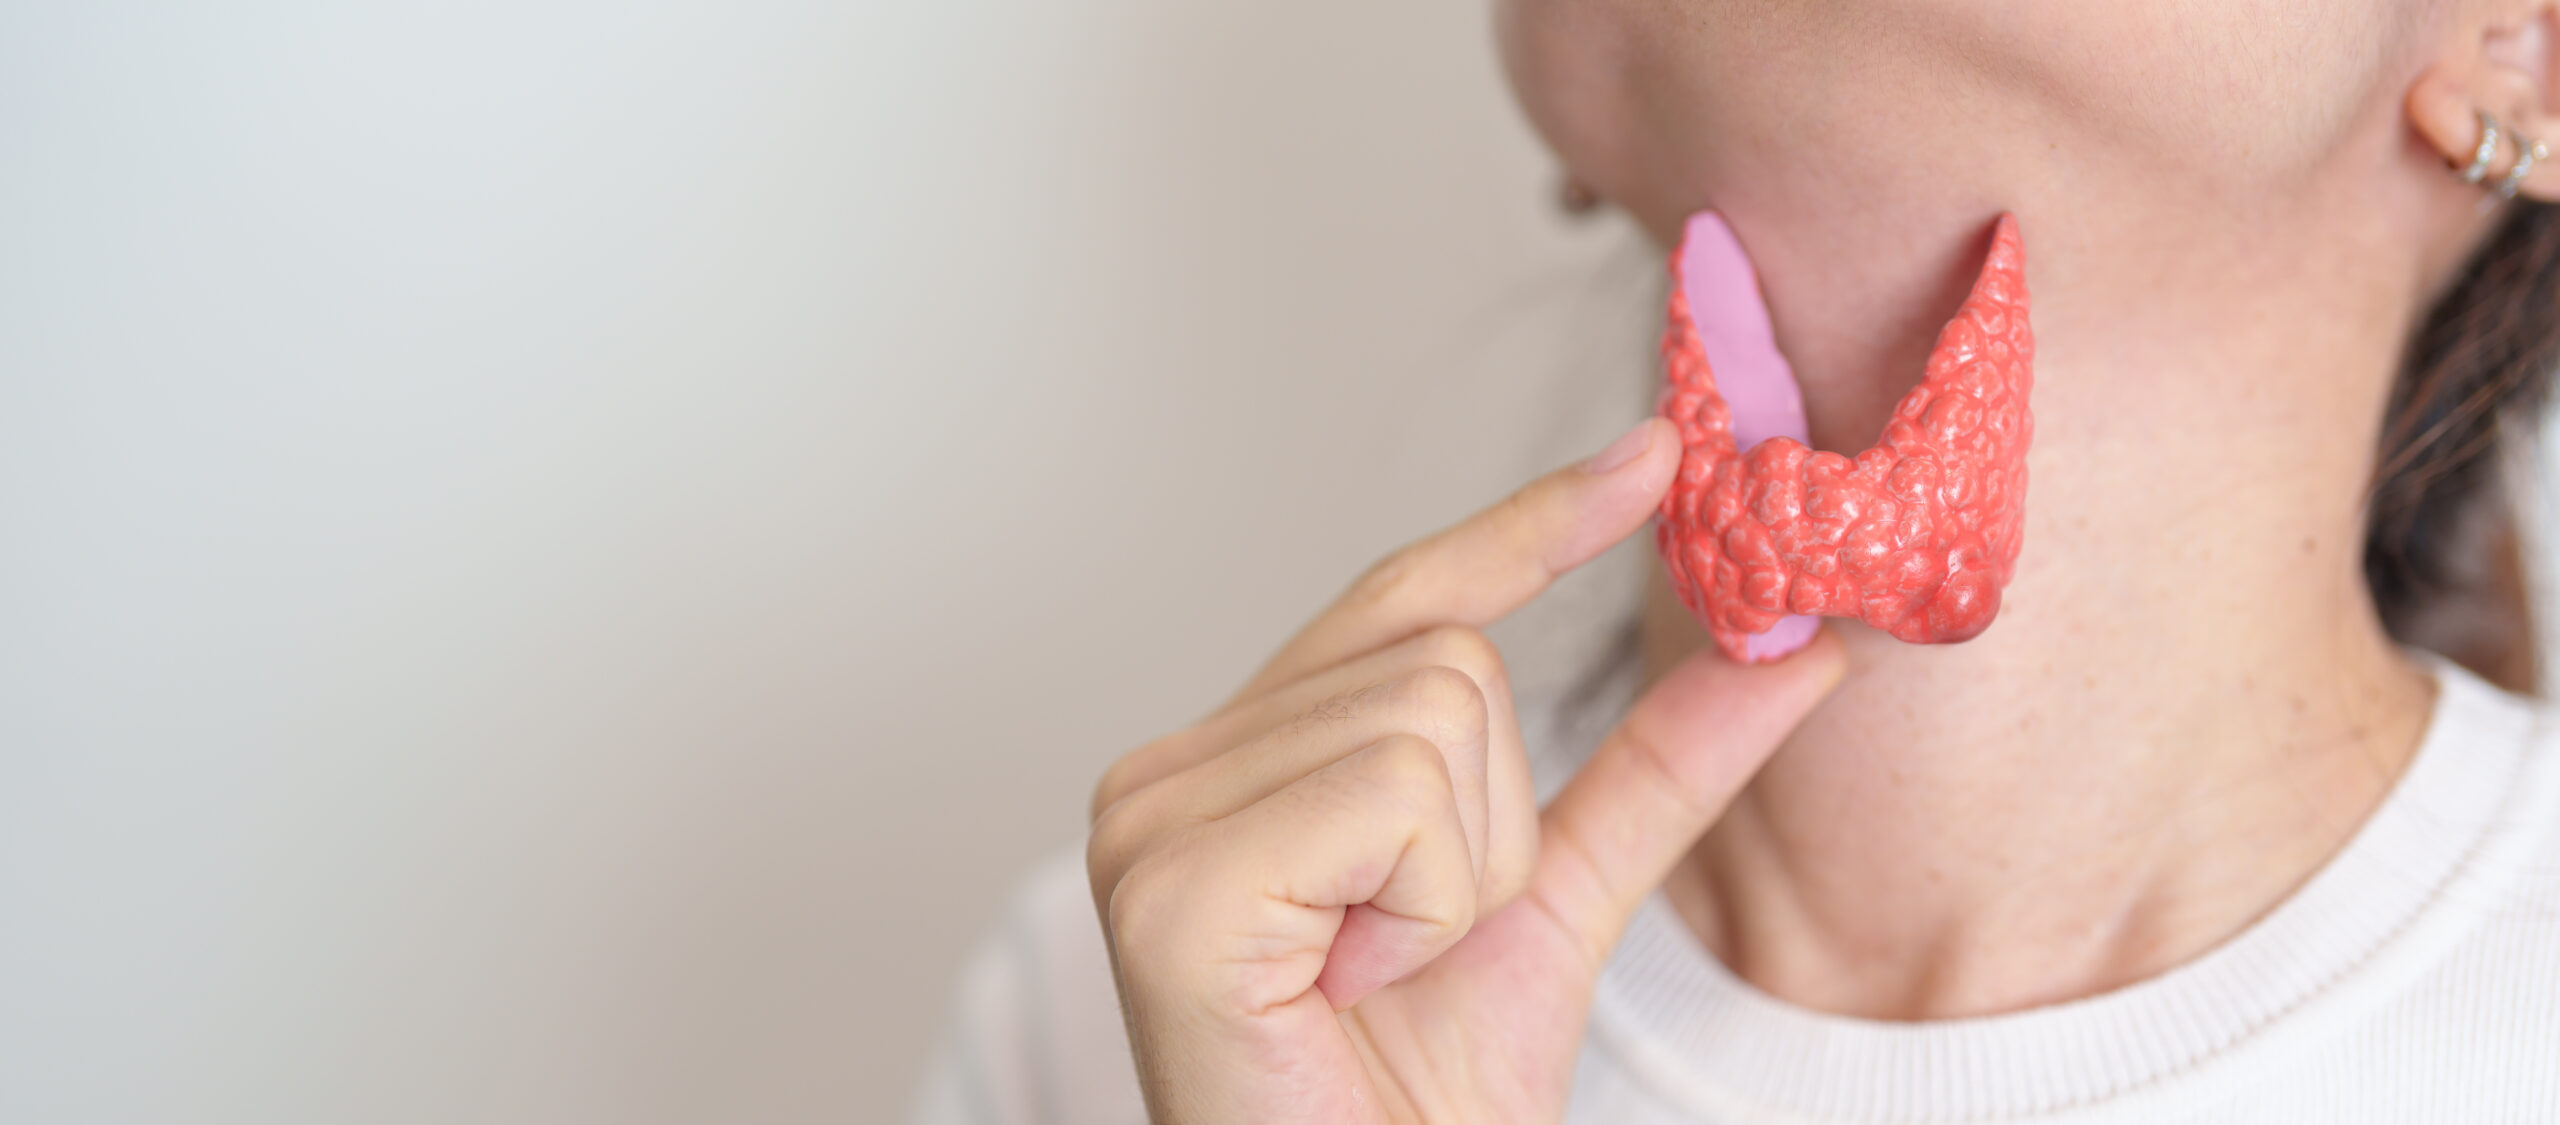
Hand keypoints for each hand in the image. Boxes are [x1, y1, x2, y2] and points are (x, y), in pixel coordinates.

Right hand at [1084, 418, 1847, 1122]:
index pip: (1400, 599)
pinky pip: (1396, 795)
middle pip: (1445, 655)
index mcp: (1237, 761)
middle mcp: (1170, 767)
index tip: (1654, 455)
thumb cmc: (1417, 1099)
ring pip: (1434, 714)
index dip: (1527, 527)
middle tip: (1405, 951)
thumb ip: (1652, 774)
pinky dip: (1423, 907)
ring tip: (1369, 977)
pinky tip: (1344, 985)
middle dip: (1490, 822)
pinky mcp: (1171, 881)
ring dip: (1458, 879)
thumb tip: (1791, 656)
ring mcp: (1152, 818)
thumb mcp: (1554, 906)